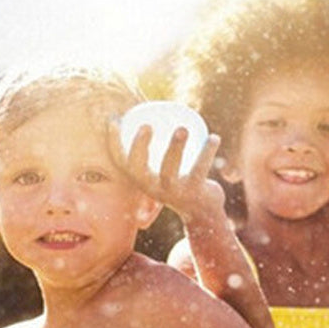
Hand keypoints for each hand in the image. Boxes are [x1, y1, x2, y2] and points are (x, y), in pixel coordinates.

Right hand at [108, 120, 223, 221]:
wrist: (203, 213)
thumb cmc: (183, 183)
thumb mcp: (168, 169)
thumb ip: (160, 150)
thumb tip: (160, 113)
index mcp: (143, 181)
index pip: (122, 162)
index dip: (114, 142)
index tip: (114, 119)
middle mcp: (153, 189)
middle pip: (139, 169)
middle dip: (139, 147)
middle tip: (146, 125)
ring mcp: (173, 193)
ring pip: (169, 171)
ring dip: (175, 149)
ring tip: (182, 128)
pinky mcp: (194, 194)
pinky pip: (199, 169)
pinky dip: (207, 152)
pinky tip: (214, 137)